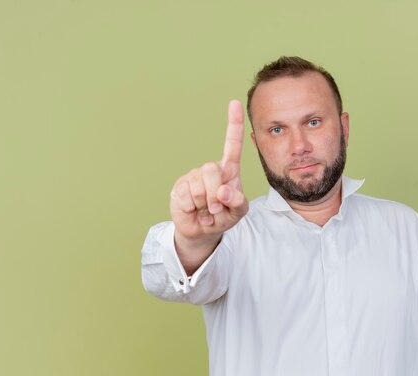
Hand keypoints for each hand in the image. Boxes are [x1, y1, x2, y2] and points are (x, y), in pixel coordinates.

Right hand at [170, 100, 248, 247]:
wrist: (203, 231)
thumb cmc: (224, 216)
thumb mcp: (238, 212)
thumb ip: (238, 203)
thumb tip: (224, 191)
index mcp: (229, 170)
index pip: (233, 145)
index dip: (234, 124)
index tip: (235, 103)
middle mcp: (210, 169)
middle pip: (212, 169)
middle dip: (216, 193)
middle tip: (216, 208)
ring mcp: (193, 177)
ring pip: (199, 185)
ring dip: (205, 204)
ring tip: (206, 210)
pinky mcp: (179, 187)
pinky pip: (187, 196)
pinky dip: (194, 209)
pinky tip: (195, 210)